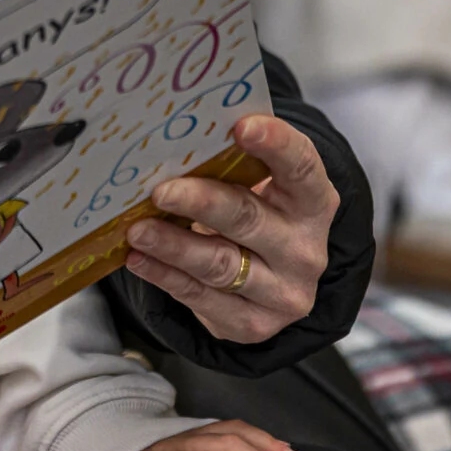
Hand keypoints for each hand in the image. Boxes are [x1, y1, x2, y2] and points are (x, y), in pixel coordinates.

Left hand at [123, 115, 336, 343]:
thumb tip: (171, 133)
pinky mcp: (254, 323)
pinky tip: (137, 259)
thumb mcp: (255, 185)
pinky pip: (202, 297)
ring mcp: (283, 292)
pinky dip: (165, 276)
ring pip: (220, 264)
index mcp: (313, 201)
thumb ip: (230, 162)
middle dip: (201, 202)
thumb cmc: (254, 211)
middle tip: (160, 191)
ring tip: (137, 230)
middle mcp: (306, 250)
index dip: (276, 145)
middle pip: (249, 219)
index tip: (241, 126)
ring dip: (173, 245)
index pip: (301, 167)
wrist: (270, 278)